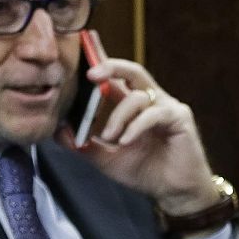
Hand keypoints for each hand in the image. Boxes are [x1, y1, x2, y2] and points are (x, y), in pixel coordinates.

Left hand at [61, 57, 221, 215]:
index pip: (116, 77)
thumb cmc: (145, 172)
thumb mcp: (107, 159)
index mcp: (133, 106)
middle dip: (111, 67)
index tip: (85, 45)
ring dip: (119, 115)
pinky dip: (136, 126)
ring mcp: (166, 107)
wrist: (174, 192)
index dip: (102, 60)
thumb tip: (58, 131)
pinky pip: (154, 114)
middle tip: (91, 74)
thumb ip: (84, 145)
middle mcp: (151, 101)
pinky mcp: (179, 118)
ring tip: (109, 137)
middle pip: (132, 71)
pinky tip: (126, 141)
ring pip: (138, 96)